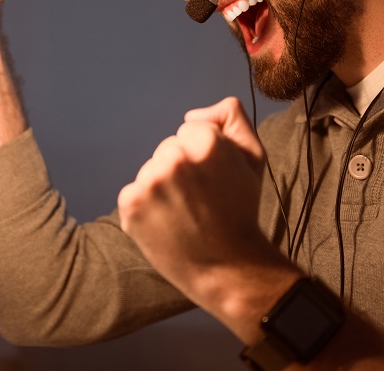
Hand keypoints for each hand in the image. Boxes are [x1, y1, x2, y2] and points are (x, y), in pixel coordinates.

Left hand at [118, 97, 296, 326]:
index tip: (213, 181)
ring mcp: (150, 182)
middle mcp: (175, 159)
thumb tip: (191, 115)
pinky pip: (134, 193)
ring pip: (151, 171)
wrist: (227, 267)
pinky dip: (146, 208)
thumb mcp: (253, 157)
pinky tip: (167, 224)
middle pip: (168, 150)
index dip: (202, 156)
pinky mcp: (130, 204)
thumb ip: (231, 118)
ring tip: (184, 214)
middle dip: (180, 170)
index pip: (189, 132)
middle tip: (200, 201)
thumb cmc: (240, 211)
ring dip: (162, 188)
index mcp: (206, 142)